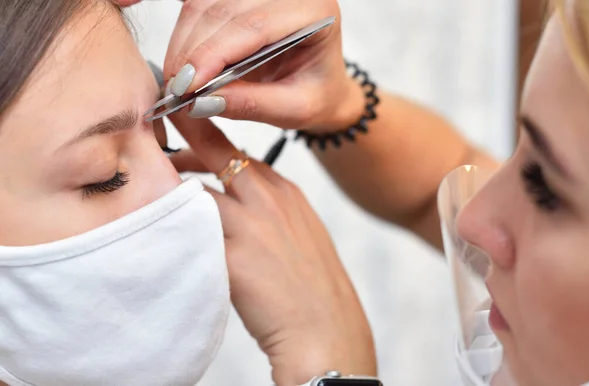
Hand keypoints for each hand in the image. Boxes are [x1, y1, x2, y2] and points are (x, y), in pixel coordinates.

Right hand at [159, 0, 364, 131]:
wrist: (323, 86)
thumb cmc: (316, 95)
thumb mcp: (294, 110)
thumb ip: (251, 105)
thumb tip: (200, 103)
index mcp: (315, 13)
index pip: (255, 25)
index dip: (214, 54)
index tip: (187, 86)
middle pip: (225, 10)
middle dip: (192, 51)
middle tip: (175, 89)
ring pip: (206, 4)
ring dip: (184, 43)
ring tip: (177, 81)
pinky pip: (202, 5)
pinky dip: (186, 35)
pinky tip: (182, 63)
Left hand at [166, 112, 376, 384]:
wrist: (326, 330)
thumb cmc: (312, 287)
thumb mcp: (300, 231)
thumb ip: (270, 208)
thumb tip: (236, 198)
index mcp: (287, 191)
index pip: (238, 150)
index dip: (205, 139)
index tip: (183, 129)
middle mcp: (268, 200)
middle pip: (214, 152)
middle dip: (182, 144)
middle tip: (152, 144)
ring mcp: (249, 227)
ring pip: (194, 190)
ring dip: (172, 192)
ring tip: (151, 198)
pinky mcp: (231, 258)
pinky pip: (190, 231)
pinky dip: (173, 228)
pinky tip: (159, 232)